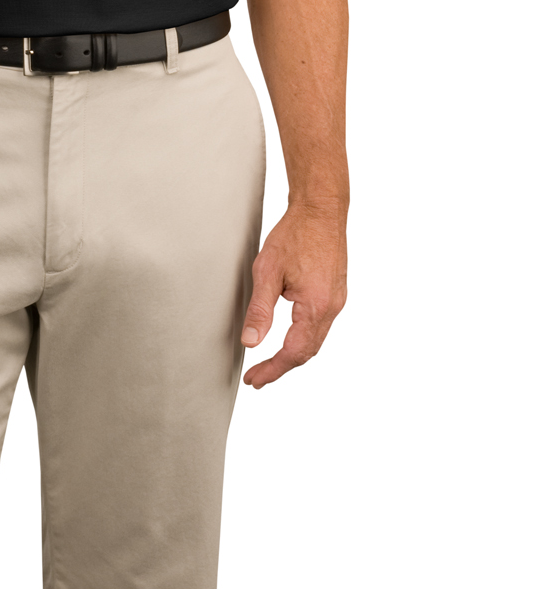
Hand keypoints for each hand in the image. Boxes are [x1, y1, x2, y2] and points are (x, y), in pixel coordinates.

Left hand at [240, 203, 346, 388]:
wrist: (321, 209)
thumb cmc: (296, 234)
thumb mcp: (268, 271)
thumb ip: (260, 310)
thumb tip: (251, 342)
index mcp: (315, 306)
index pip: (294, 352)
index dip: (272, 369)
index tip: (254, 379)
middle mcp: (332, 308)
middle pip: (307, 352)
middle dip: (281, 367)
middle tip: (258, 376)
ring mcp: (337, 301)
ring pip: (316, 340)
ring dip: (293, 354)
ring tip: (270, 362)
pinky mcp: (336, 293)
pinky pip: (321, 325)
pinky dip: (304, 338)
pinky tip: (289, 337)